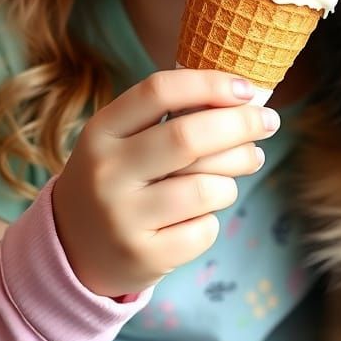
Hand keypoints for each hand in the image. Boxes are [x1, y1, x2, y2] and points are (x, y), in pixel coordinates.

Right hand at [52, 70, 277, 297]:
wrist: (71, 251)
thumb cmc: (118, 180)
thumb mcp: (122, 141)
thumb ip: (172, 118)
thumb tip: (246, 100)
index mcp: (101, 131)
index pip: (159, 91)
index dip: (210, 84)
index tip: (246, 88)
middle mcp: (107, 172)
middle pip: (189, 137)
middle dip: (241, 125)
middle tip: (269, 122)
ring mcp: (122, 217)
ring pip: (206, 187)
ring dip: (232, 178)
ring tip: (229, 178)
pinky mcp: (143, 256)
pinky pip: (204, 229)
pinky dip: (212, 220)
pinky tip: (198, 217)